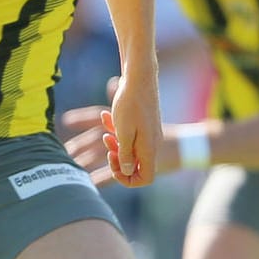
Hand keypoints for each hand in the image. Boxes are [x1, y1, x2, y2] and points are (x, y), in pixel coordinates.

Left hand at [102, 68, 162, 187]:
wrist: (141, 79)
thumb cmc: (132, 105)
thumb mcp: (125, 132)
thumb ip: (125, 153)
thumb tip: (126, 171)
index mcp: (148, 149)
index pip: (144, 178)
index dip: (128, 179)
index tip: (114, 167)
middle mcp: (152, 145)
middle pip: (135, 166)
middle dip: (118, 161)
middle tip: (109, 148)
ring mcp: (150, 136)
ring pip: (132, 152)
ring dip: (117, 147)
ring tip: (107, 134)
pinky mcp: (146, 127)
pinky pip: (133, 139)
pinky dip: (120, 136)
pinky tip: (108, 120)